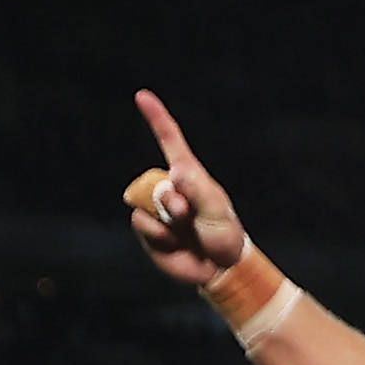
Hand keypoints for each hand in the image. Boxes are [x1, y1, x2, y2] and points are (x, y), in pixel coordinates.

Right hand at [123, 92, 250, 283]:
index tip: (142, 95)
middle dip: (172, 201)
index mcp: (189, 175)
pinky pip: (140, 222)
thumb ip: (198, 190)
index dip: (156, 118)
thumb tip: (177, 171)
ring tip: (184, 230)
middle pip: (156, 182)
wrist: (219, 269)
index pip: (170, 141)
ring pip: (145, 202)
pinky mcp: (148, 228)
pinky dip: (157, 234)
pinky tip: (172, 242)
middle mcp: (169, 187)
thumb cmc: (224, 236)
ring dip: (165, 218)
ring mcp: (157, 207)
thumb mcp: (218, 211)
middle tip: (189, 216)